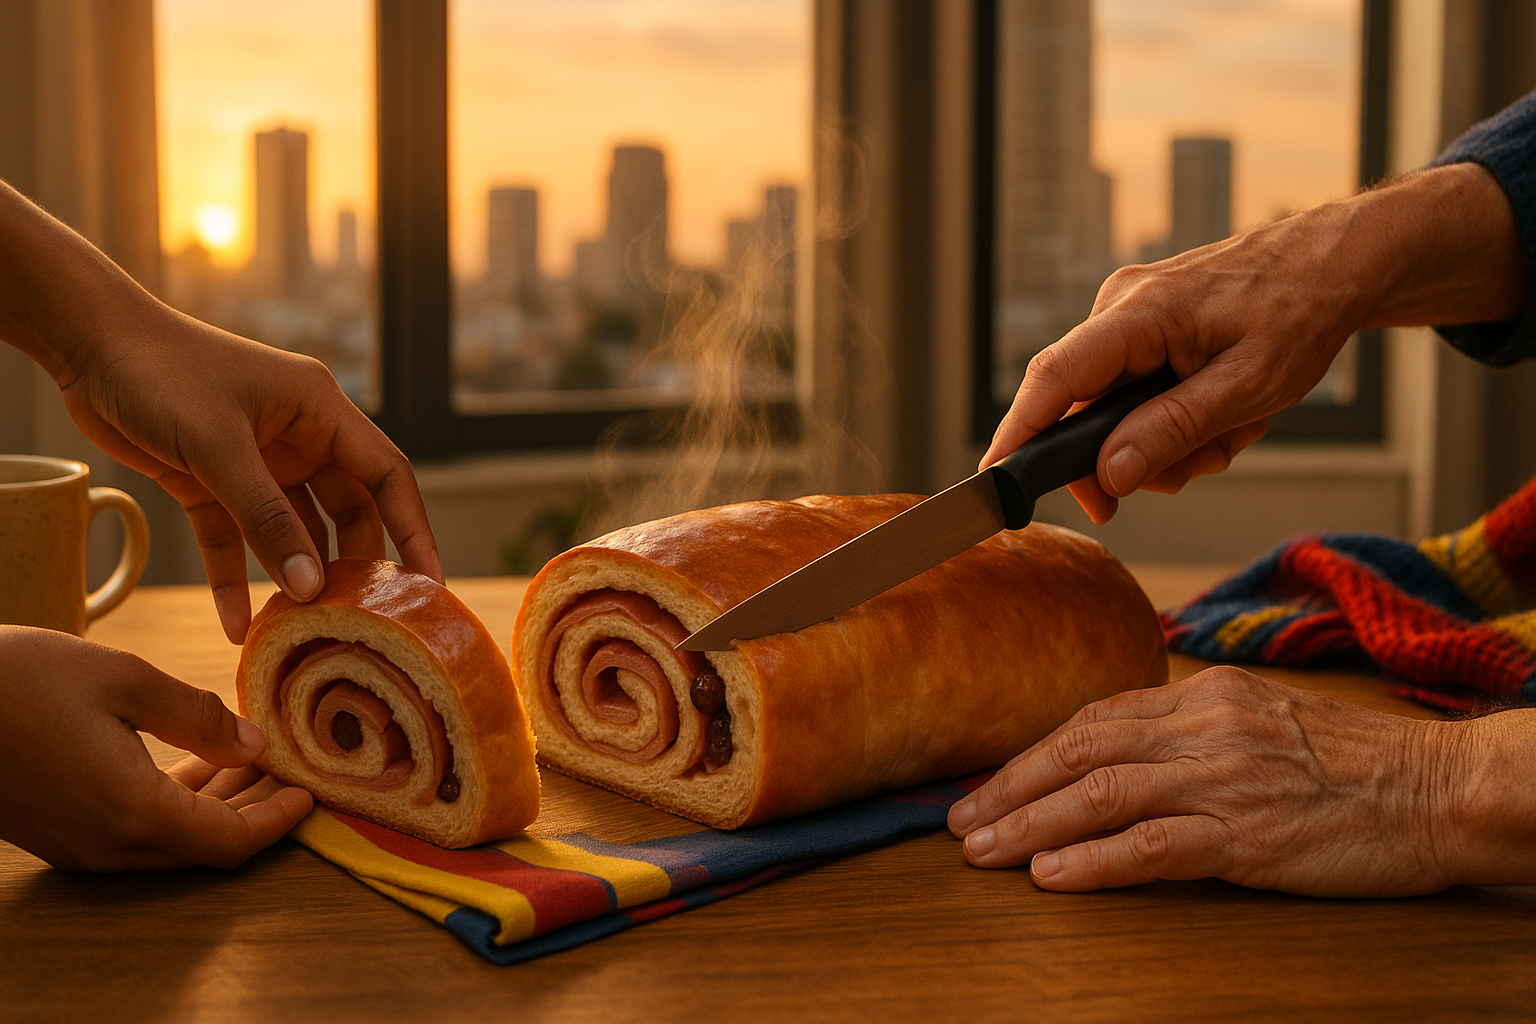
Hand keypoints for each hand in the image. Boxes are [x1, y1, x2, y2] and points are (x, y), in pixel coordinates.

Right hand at [0, 626, 312, 871]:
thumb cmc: (18, 680)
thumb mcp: (123, 680)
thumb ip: (197, 717)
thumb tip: (254, 745)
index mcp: (133, 814)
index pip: (230, 843)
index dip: (278, 821)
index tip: (311, 791)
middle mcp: (108, 845)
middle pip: (205, 847)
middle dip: (255, 810)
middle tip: (293, 768)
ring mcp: (79, 844)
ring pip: (171, 839)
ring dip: (218, 803)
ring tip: (255, 755)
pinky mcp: (59, 830)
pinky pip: (136, 828)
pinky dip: (178, 800)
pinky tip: (199, 758)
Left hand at [55, 310, 442, 640]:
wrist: (86, 343)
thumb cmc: (160, 371)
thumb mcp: (218, 447)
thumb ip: (265, 517)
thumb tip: (309, 586)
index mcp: (319, 410)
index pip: (387, 475)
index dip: (414, 529)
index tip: (429, 583)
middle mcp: (297, 436)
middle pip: (346, 511)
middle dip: (352, 564)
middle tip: (362, 618)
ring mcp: (254, 461)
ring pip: (291, 531)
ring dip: (292, 578)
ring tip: (302, 632)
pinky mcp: (209, 481)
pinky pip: (234, 539)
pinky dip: (236, 578)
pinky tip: (236, 624)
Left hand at [947, 667, 1467, 897]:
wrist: (1438, 789)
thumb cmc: (1355, 763)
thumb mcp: (1265, 721)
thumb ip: (1193, 730)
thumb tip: (1123, 751)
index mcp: (1204, 695)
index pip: (1094, 719)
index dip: (1031, 753)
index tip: (988, 781)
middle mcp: (1204, 727)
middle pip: (1080, 749)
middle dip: (1009, 785)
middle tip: (959, 819)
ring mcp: (1223, 778)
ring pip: (1100, 794)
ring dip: (1030, 823)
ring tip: (982, 851)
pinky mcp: (1246, 833)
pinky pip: (1152, 846)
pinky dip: (1093, 860)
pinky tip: (1049, 875)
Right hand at [982, 162, 1524, 523]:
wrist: (1336, 263)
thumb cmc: (1302, 309)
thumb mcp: (1248, 387)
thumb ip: (1172, 430)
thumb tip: (1109, 473)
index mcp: (1138, 314)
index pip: (1054, 379)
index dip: (1019, 433)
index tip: (997, 480)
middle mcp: (1119, 310)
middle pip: (1083, 408)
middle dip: (1135, 453)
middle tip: (1195, 468)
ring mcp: (1130, 317)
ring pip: (1116, 410)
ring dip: (1172, 439)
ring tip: (1235, 429)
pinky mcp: (1145, 328)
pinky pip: (1137, 392)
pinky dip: (1178, 415)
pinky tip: (1226, 411)